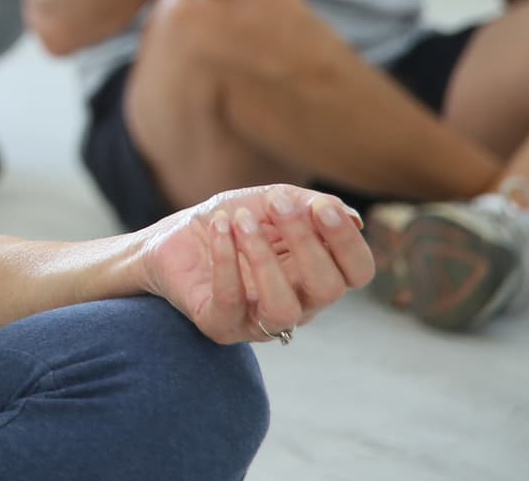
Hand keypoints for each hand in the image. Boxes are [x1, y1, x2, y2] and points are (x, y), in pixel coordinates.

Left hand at [140, 185, 373, 344]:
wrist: (171, 240)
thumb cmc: (229, 222)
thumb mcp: (267, 202)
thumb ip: (305, 206)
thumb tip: (353, 217)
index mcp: (317, 276)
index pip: (357, 272)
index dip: (347, 241)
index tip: (321, 206)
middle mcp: (299, 306)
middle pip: (328, 289)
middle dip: (305, 242)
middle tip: (277, 203)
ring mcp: (259, 322)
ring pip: (283, 307)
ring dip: (263, 257)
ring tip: (240, 220)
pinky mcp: (220, 326)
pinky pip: (231, 302)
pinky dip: (225, 259)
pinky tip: (219, 227)